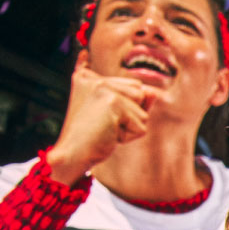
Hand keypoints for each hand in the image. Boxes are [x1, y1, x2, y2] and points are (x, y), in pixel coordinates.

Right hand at [47, 52, 154, 183]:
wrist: (73, 153)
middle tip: (105, 124)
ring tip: (106, 129)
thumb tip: (154, 93)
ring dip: (129, 127)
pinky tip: (108, 134)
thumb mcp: (115, 115)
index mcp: (88, 77)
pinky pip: (140, 126)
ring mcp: (103, 88)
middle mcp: (94, 78)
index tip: (100, 118)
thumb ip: (134, 101)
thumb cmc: (93, 137)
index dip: (125, 109)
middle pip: (140, 95)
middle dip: (130, 116)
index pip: (133, 87)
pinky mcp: (113, 102)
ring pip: (142, 112)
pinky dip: (128, 136)